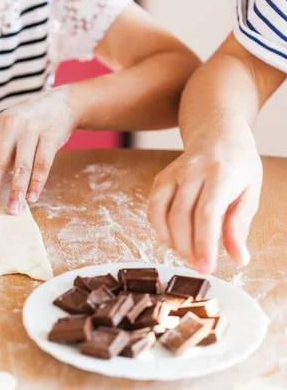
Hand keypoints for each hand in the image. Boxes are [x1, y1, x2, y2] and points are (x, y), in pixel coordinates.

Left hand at [0, 87, 76, 213]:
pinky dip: (37, 183)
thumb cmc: (28, 123)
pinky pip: (42, 164)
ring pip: (21, 166)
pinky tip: (32, 197)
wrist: (60, 103)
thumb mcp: (6, 129)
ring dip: (16, 191)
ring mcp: (31, 130)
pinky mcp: (50, 136)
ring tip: (12, 209)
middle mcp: (10, 126)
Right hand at [148, 133, 261, 272]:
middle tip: (198, 266)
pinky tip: (173, 238)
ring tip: (187, 254)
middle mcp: (192, 173)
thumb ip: (240, 226)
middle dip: (187, 248)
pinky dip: (160, 229)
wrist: (217, 135)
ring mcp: (172, 174)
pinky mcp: (160, 179)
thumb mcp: (250, 193)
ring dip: (172, 241)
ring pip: (162, 214)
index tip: (206, 267)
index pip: (207, 214)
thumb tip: (239, 259)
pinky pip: (153, 209)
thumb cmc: (238, 166)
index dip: (203, 243)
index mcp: (221, 175)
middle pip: (181, 217)